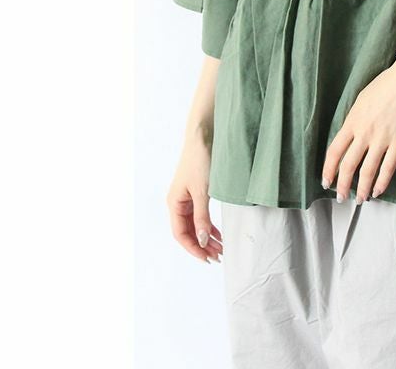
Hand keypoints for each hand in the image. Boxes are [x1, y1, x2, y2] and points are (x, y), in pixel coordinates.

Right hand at [166, 124, 222, 263]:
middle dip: (202, 245)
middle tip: (219, 256)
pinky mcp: (197, 192)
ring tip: (221, 249)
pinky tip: (219, 233)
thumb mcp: (203, 191)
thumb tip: (202, 241)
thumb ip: (203, 217)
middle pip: (189, 231)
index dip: (193, 248)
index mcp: (175, 204)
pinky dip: (210, 225)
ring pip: (196, 224)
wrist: (204, 136)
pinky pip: (201, 215)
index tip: (207, 258)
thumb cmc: (200, 161)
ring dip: (207, 237)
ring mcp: (188, 198)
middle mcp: (179, 203)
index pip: (181, 234)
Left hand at [321, 51, 395, 203]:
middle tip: (341, 197)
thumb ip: (355, 119)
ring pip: (367, 171)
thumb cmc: (386, 84)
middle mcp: (364, 133)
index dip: (328, 169)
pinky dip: (382, 182)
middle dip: (342, 185)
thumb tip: (350, 134)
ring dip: (361, 189)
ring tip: (360, 200)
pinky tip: (378, 191)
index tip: (326, 181)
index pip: (334, 151)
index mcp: (352, 121)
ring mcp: (382, 138)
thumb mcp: (362, 99)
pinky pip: (388, 167)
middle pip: (348, 165)